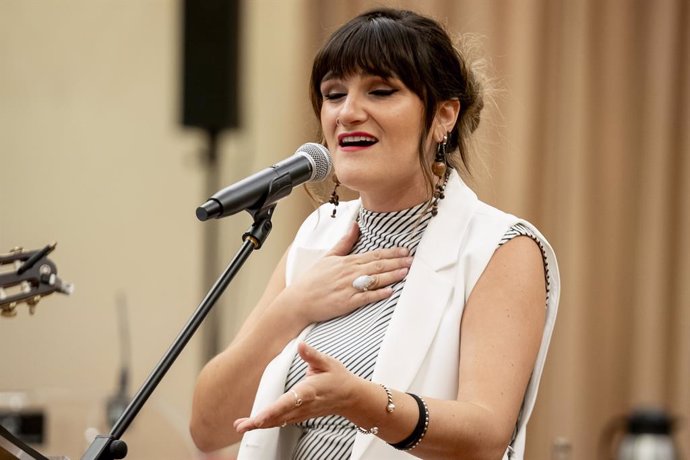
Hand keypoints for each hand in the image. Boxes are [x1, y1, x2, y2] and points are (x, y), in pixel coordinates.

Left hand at [234, 342, 354, 432]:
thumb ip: (313, 355)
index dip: (273, 411)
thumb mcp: (328, 363)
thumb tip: (300, 345)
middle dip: (259, 422)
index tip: (259, 418)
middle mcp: (304, 405)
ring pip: (278, 421)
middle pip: (279, 416)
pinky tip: (253, 425)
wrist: (350, 398)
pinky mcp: (299, 415)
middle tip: (240, 426)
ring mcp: (301, 413)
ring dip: (259, 425)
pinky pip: (281, 422)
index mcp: (309, 391)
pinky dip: (267, 424)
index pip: (288, 402)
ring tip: (240, 427)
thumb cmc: (338, 378)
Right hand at [283, 222, 412, 323]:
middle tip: (412, 260)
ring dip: (392, 276)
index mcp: (347, 261)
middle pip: (378, 266)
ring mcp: (348, 288)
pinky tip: (390, 291)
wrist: (298, 301)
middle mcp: (349, 273)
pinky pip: (365, 297)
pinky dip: (378, 294)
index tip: (405, 251)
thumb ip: (344, 242)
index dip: (391, 253)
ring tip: (406, 272)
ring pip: (374, 280)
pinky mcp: (346, 302)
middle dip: (397, 262)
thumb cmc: (312, 280)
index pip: (373, 255)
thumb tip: (355, 226)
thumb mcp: (328, 257)